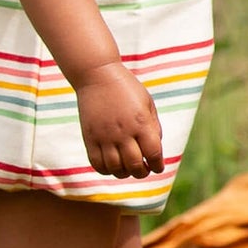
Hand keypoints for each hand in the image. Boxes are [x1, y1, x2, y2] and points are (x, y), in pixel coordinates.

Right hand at [73, 63, 164, 178]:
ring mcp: (105, 136)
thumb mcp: (147, 104)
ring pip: (116, 168)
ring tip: (128, 168)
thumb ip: (153, 127)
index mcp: (141, 122)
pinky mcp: (90, 138)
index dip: (158, 165)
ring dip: (125, 173)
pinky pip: (97, 163)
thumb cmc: (126, 88)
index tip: (157, 167)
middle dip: (142, 172)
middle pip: (135, 165)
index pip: (153, 154)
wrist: (97, 75)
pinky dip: (106, 170)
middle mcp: (123, 132)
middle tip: (143, 169)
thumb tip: (154, 151)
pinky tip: (112, 165)